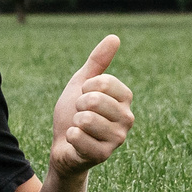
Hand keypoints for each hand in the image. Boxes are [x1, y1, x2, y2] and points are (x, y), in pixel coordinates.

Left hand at [49, 34, 133, 176]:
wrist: (63, 144)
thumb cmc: (74, 111)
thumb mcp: (82, 83)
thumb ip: (97, 62)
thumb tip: (114, 37)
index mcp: (125, 98)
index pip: (104, 82)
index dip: (86, 87)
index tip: (85, 95)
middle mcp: (127, 118)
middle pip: (95, 100)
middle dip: (78, 105)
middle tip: (80, 114)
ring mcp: (118, 138)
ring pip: (86, 119)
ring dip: (74, 122)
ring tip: (79, 127)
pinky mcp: (104, 154)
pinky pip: (79, 137)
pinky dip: (70, 137)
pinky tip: (76, 142)